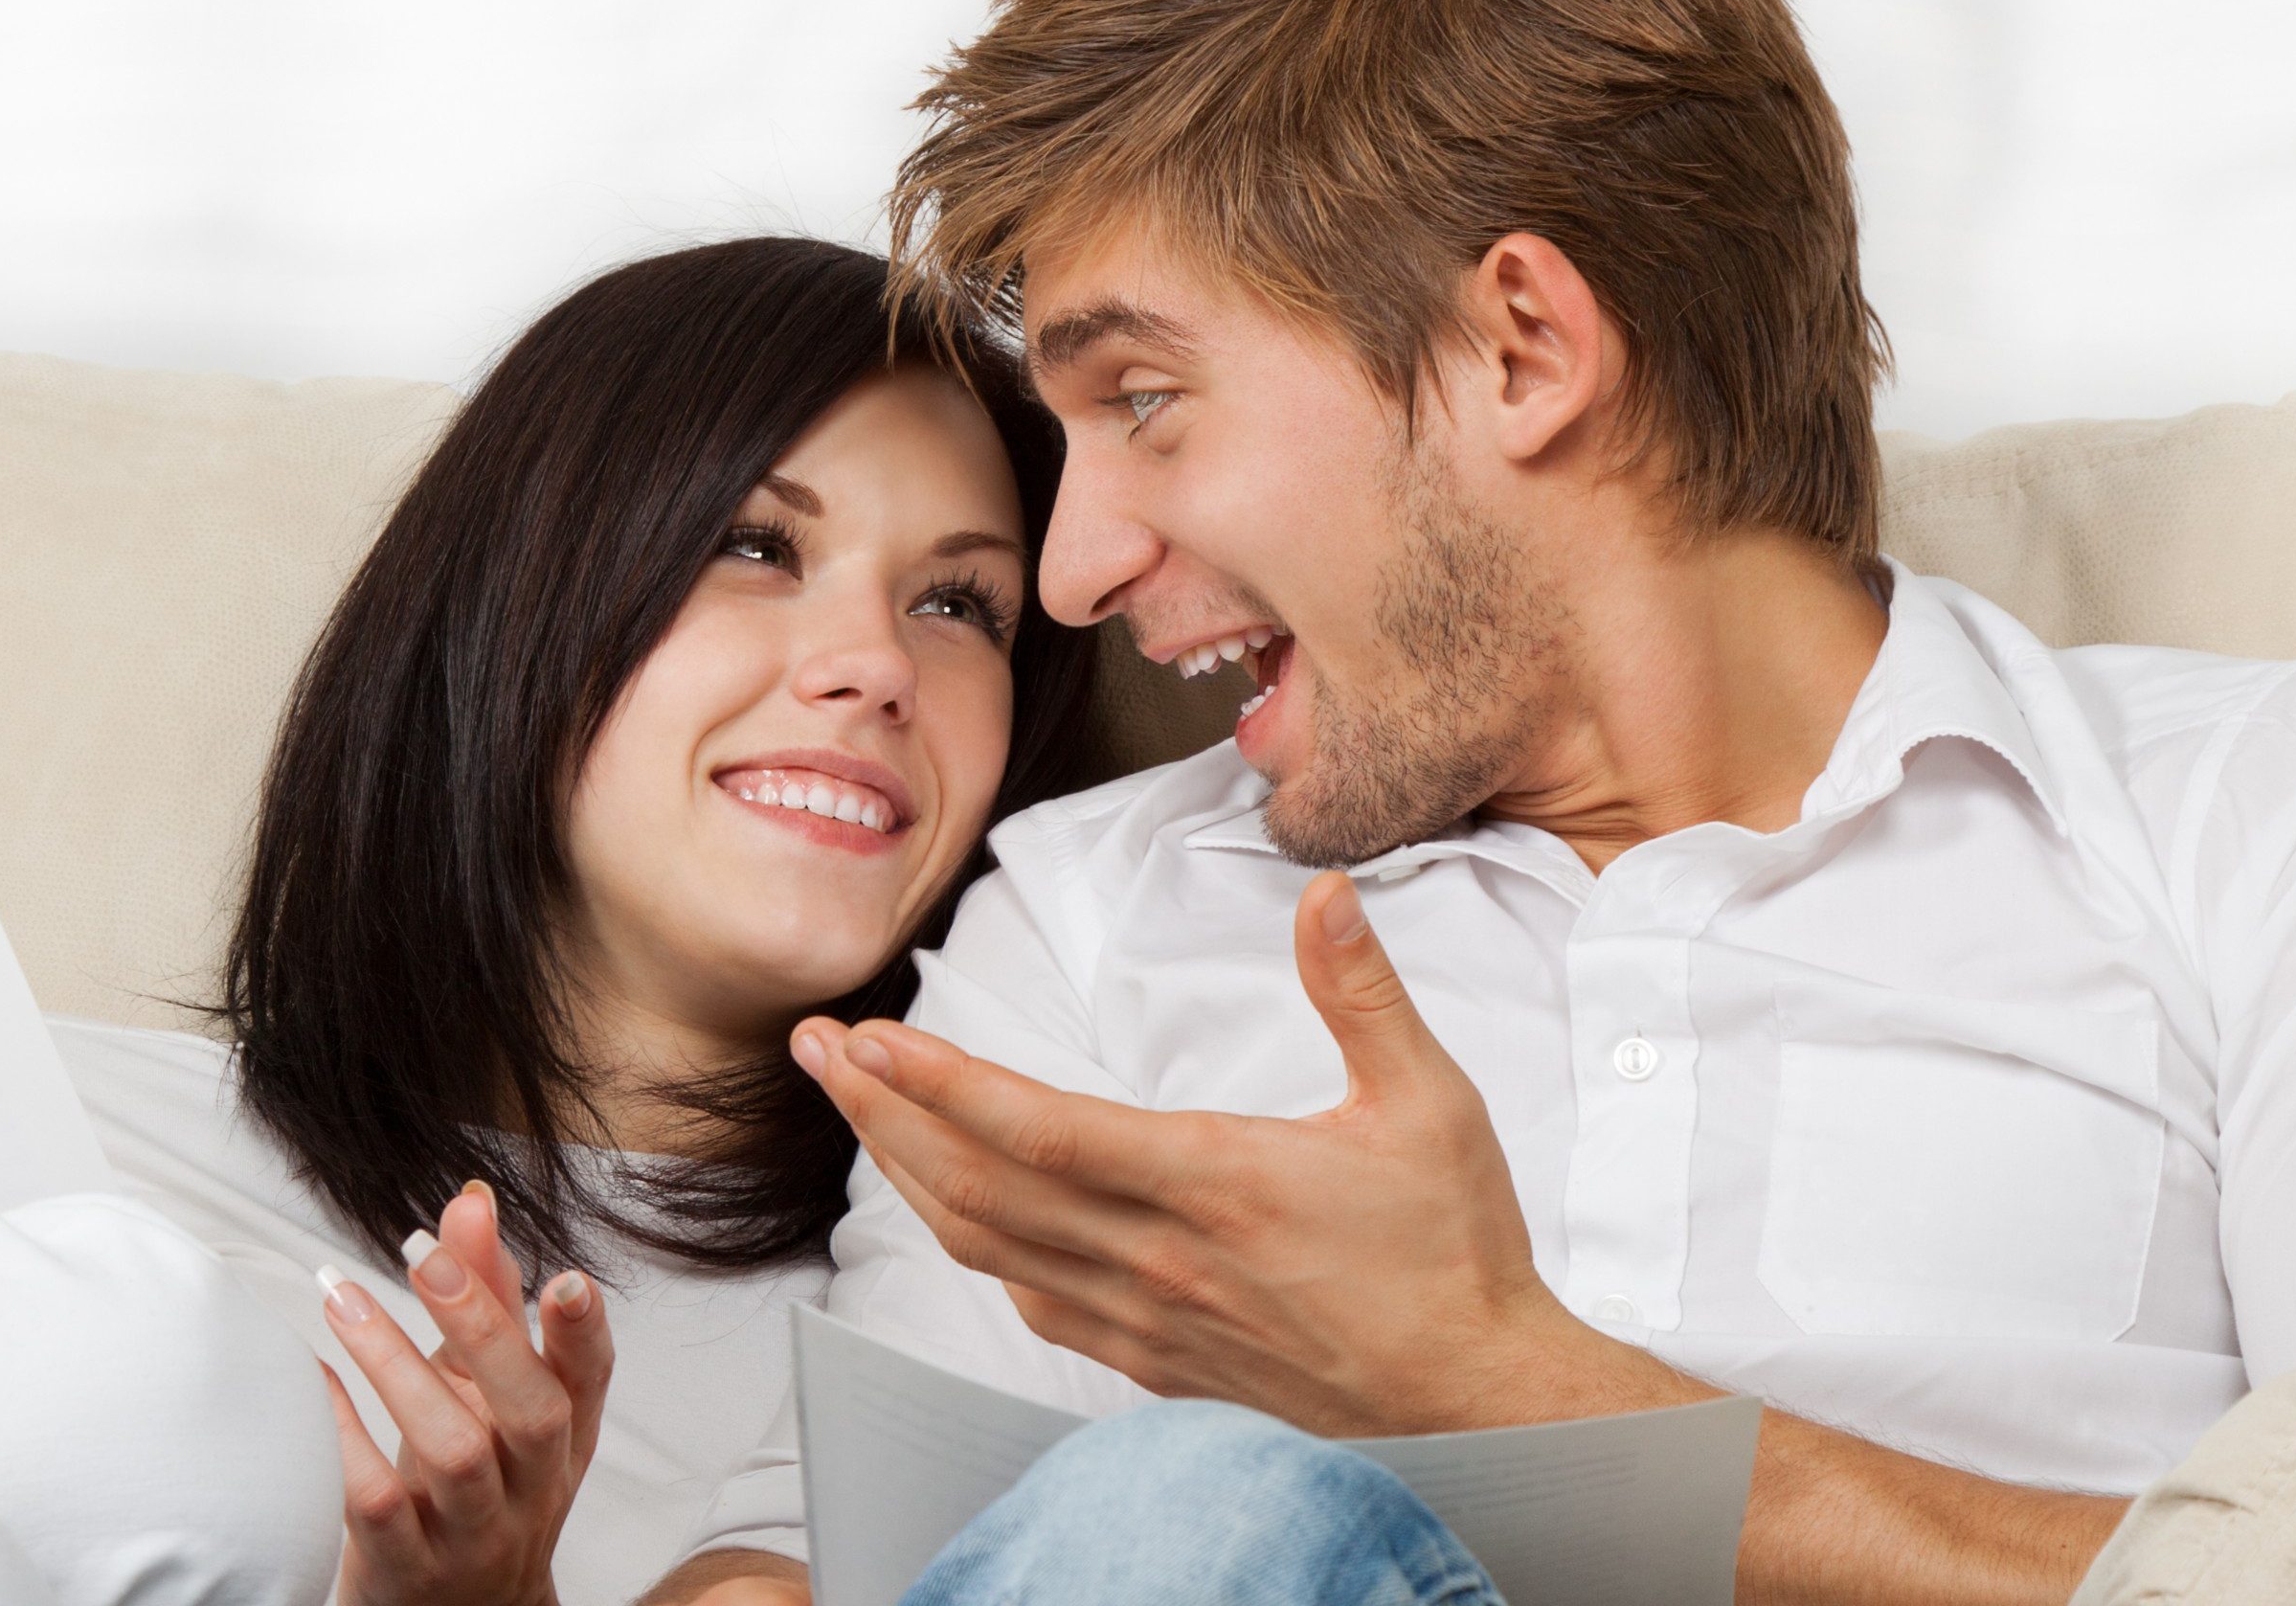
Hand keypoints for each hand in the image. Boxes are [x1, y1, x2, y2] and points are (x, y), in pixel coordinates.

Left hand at [319, 1184, 613, 1605]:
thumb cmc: (472, 1481)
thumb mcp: (489, 1394)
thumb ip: (487, 1299)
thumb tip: (470, 1203)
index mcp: (563, 1437)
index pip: (590, 1380)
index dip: (584, 1332)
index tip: (564, 1278)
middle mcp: (532, 1488)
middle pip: (531, 1412)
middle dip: (481, 1326)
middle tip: (420, 1253)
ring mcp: (473, 1534)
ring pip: (453, 1452)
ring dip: (395, 1365)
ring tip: (341, 1296)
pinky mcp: (407, 1566)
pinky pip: (374, 1501)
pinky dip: (341, 1434)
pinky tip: (310, 1377)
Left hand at [792, 871, 1685, 1436]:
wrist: (1477, 1404)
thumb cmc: (1456, 1256)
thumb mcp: (1430, 1104)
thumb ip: (1363, 994)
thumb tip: (1326, 893)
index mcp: (1214, 1185)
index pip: (1042, 1130)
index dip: (943, 1085)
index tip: (872, 1037)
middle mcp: (1160, 1259)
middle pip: (980, 1187)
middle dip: (883, 1114)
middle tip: (818, 1051)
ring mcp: (1146, 1319)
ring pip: (989, 1248)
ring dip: (909, 1174)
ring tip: (860, 1107)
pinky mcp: (1152, 1360)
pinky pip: (1032, 1301)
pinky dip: (974, 1246)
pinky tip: (954, 1207)